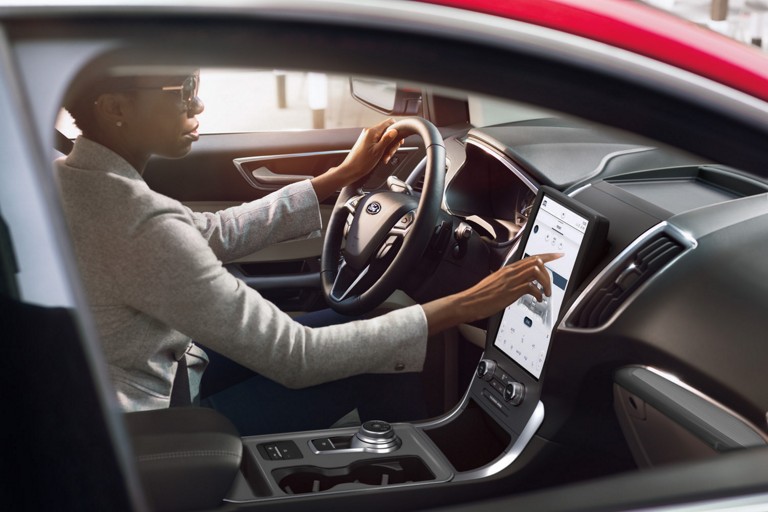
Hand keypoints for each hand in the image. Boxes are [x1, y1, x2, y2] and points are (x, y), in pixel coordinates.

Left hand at [311, 119, 402, 200]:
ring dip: (387, 149)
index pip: (389, 123)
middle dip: (391, 143)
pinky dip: (382, 150)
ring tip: (385, 158)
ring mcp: (367, 138)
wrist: (350, 170)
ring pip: (383, 139)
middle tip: (390, 153)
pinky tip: (381, 158)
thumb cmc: (362, 162)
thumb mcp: (378, 151)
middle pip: (387, 132)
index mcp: (372, 132)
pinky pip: (378, 144)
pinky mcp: (366, 143)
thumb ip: (387, 139)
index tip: (399, 140)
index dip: (396, 130)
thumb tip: (395, 131)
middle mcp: (369, 132)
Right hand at [422, 253, 563, 335]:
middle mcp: (510, 272)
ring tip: (546, 292)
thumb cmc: (479, 296)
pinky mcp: (511, 291)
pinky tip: (538, 299)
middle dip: (550, 266)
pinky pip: (532, 287)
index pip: (530, 257)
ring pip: (536, 271)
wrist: (468, 303)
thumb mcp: (495, 283)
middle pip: (536, 261)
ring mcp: (511, 281)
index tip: (557, 255)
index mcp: (507, 269)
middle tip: (556, 276)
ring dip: (546, 282)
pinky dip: (539, 293)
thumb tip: (517, 284)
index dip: (546, 256)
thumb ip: (507, 281)